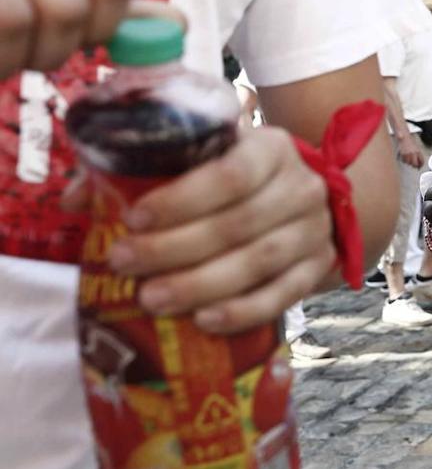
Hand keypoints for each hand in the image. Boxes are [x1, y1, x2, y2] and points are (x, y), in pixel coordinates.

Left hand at [66, 125, 336, 333]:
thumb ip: (142, 169)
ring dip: (202, 284)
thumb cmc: (237, 178)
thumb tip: (75, 201)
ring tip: (152, 299)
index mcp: (271, 148)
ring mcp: (316, 230)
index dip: (181, 199)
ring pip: (260, 261)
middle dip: (175, 248)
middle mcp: (302, 186)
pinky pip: (284, 295)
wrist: (302, 202)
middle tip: (123, 264)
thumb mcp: (201, 157)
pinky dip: (244, 310)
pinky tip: (204, 319)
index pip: (231, 173)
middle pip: (239, 223)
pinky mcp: (320, 268)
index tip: (133, 219)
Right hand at [398, 132, 425, 167]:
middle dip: (414, 166)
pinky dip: (404, 160)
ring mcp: (408, 154)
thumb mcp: (416, 148)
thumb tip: (418, 162)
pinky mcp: (403, 154)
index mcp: (418, 152)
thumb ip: (418, 155)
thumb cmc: (410, 141)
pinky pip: (403, 161)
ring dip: (408, 163)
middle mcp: (414, 153)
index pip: (422, 161)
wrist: (404, 137)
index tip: (419, 167)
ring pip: (408, 163)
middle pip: (415, 164)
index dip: (421, 165)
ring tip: (408, 158)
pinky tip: (404, 157)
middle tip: (413, 166)